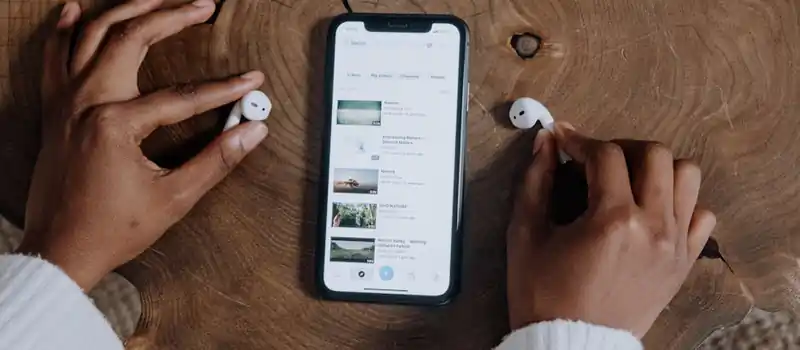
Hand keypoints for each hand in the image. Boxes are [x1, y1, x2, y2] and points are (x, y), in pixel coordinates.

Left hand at [17, 0, 268, 290]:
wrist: (59, 251)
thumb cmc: (110, 229)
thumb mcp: (173, 198)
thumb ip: (216, 160)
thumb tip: (251, 132)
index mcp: (115, 124)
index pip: (183, 95)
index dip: (224, 87)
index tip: (252, 81)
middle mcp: (85, 103)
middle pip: (129, 38)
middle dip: (170, 15)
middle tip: (202, 6)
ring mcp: (64, 104)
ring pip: (89, 35)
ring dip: (125, 9)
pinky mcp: (53, 111)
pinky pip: (53, 57)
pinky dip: (64, 30)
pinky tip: (74, 10)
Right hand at [506, 123, 715, 337]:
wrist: (571, 343)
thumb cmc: (543, 294)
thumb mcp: (525, 235)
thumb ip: (535, 181)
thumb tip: (545, 141)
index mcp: (612, 220)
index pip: (605, 154)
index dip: (580, 140)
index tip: (562, 140)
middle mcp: (653, 227)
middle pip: (656, 154)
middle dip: (621, 147)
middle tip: (596, 161)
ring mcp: (675, 246)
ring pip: (688, 177)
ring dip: (657, 169)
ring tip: (629, 182)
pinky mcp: (684, 263)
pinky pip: (702, 216)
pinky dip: (682, 203)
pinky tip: (652, 210)